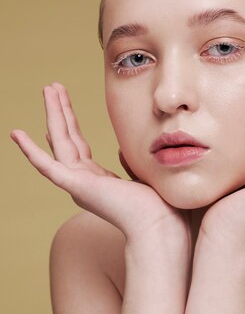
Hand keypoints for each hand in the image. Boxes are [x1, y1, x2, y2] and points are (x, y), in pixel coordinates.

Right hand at [11, 83, 191, 255]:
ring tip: (48, 88)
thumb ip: (129, 163)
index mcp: (99, 181)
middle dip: (61, 110)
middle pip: (67, 138)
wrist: (160, 227)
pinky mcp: (76, 186)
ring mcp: (78, 184)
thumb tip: (121, 149)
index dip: (69, 127)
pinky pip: (47, 166)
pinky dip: (31, 150)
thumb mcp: (143, 177)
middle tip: (52, 86)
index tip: (62, 110)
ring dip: (53, 113)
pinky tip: (16, 134)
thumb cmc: (159, 208)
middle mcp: (84, 182)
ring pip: (59, 141)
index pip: (78, 148)